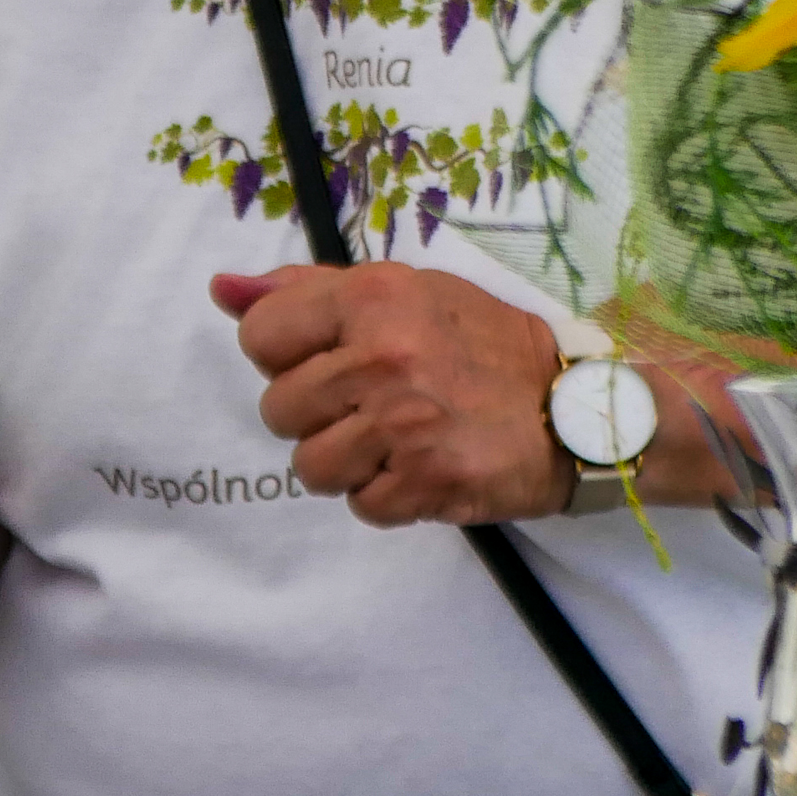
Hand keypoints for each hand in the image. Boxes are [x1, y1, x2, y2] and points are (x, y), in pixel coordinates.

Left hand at [210, 264, 565, 527]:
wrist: (575, 409)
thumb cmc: (481, 345)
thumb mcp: (403, 292)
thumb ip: (306, 291)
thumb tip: (221, 290)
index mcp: (373, 298)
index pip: (261, 335)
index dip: (286, 356)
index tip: (328, 360)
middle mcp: (383, 357)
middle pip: (279, 409)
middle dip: (317, 414)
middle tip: (371, 405)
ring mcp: (405, 424)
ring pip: (310, 466)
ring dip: (346, 463)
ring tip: (393, 441)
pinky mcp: (427, 482)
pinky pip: (360, 506)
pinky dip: (385, 496)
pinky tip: (419, 468)